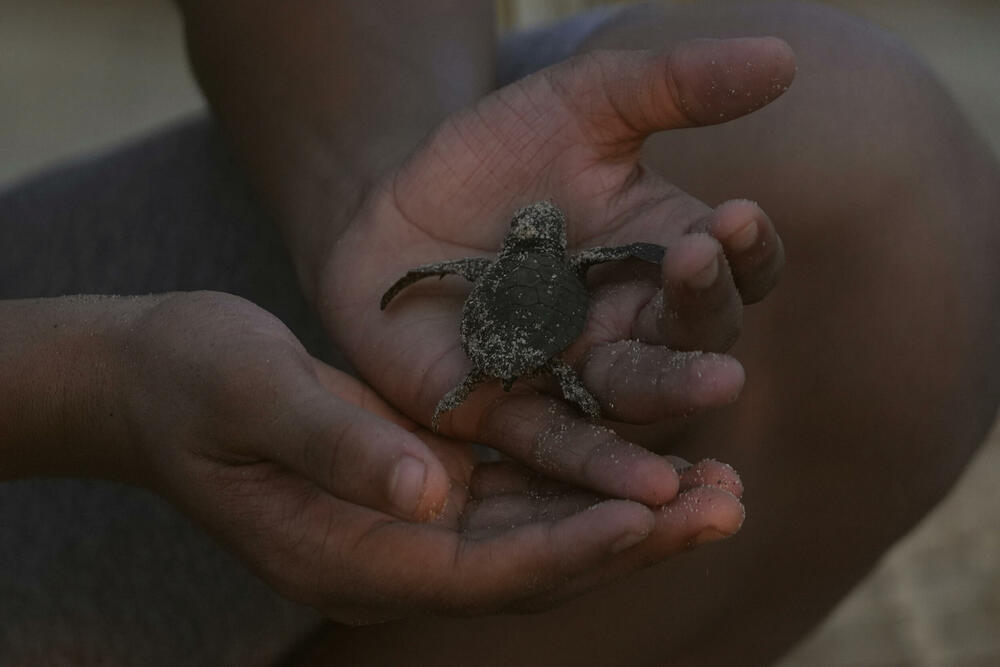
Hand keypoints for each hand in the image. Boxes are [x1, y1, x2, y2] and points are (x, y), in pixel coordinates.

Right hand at [114, 291, 742, 621]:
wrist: (155, 378)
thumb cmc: (190, 379)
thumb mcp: (253, 395)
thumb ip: (337, 446)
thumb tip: (429, 490)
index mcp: (350, 553)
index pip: (481, 570)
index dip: (570, 548)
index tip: (652, 513)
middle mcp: (396, 552)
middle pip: (533, 565)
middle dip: (630, 538)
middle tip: (726, 502)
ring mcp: (413, 521)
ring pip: (542, 532)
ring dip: (628, 512)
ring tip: (718, 483)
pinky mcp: (428, 481)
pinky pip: (523, 492)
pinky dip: (589, 478)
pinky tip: (652, 452)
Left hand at [318, 39, 793, 503]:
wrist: (390, 208)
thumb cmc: (495, 154)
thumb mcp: (581, 104)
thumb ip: (674, 87)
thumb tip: (785, 58)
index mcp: (664, 259)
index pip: (733, 267)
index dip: (743, 249)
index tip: (733, 216)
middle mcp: (634, 326)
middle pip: (693, 336)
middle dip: (703, 308)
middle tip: (698, 268)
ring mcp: (576, 376)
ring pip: (639, 395)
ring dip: (676, 391)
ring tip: (716, 383)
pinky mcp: (514, 414)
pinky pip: (564, 446)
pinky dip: (603, 464)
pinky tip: (643, 483)